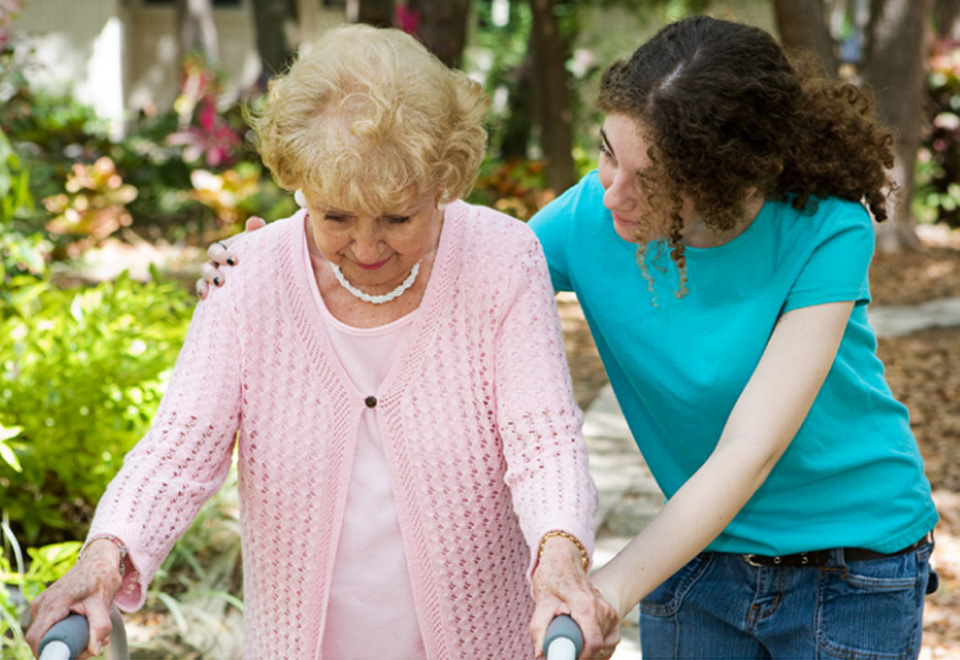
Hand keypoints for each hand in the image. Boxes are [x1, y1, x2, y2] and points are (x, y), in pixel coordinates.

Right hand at [26, 539, 122, 658]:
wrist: (99, 559)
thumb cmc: (100, 576)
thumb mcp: (103, 601)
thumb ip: (100, 626)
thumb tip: (94, 650)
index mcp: (52, 604)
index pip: (36, 638)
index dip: (47, 653)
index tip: (69, 656)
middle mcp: (42, 605)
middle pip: (43, 639)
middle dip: (66, 648)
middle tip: (89, 647)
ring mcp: (43, 605)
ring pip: (48, 633)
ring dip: (69, 640)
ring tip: (92, 634)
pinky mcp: (48, 606)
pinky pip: (51, 626)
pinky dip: (67, 632)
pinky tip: (85, 627)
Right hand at [196, 216, 265, 298]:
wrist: (264, 274)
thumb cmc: (260, 253)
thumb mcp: (259, 242)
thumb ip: (257, 232)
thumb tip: (256, 222)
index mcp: (223, 250)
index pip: (216, 250)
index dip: (222, 255)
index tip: (235, 261)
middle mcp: (215, 263)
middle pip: (206, 265)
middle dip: (212, 272)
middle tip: (222, 281)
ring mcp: (213, 277)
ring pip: (203, 278)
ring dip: (207, 282)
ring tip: (218, 288)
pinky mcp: (214, 290)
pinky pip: (203, 290)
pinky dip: (202, 292)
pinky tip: (205, 298)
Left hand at [530, 536, 620, 658]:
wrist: (564, 560)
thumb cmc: (552, 578)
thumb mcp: (541, 601)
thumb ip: (539, 628)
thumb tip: (540, 653)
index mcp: (586, 605)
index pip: (592, 643)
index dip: (581, 658)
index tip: (569, 659)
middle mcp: (603, 609)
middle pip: (598, 646)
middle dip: (581, 654)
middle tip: (564, 649)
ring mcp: (610, 612)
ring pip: (605, 645)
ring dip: (588, 650)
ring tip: (571, 637)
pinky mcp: (612, 615)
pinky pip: (609, 640)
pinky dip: (597, 646)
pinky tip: (582, 638)